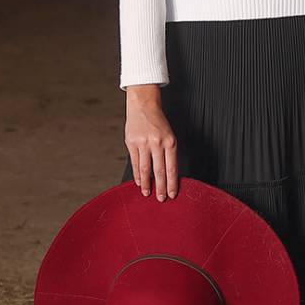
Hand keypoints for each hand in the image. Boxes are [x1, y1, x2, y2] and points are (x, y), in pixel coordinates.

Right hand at [124, 85, 178, 199]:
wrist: (144, 106)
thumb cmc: (158, 122)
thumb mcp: (169, 135)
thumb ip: (168, 153)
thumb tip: (168, 175)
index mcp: (170, 142)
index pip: (172, 168)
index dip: (172, 183)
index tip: (172, 194)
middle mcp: (157, 143)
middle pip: (159, 171)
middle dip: (161, 187)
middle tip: (161, 199)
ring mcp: (143, 143)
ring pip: (145, 169)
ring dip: (147, 184)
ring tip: (148, 193)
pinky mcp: (131, 143)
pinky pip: (134, 162)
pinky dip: (137, 174)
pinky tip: (139, 182)